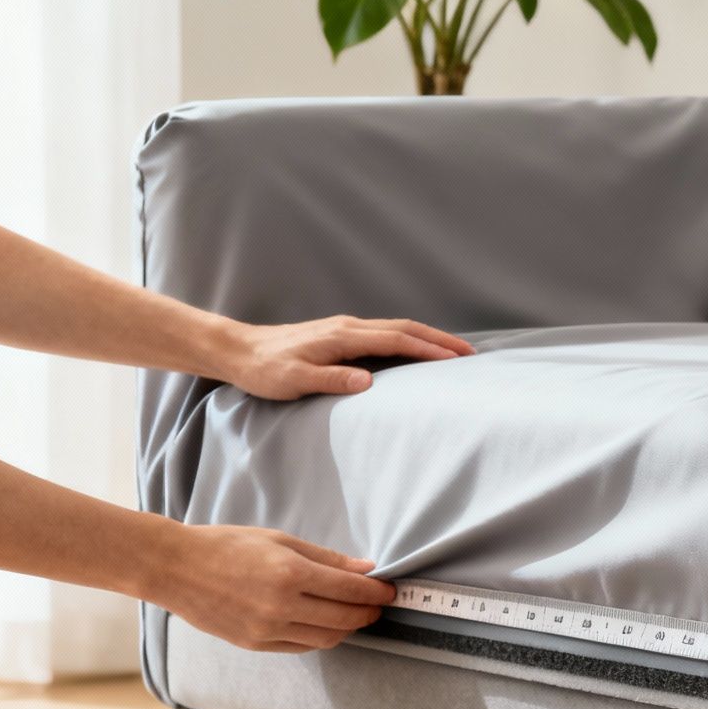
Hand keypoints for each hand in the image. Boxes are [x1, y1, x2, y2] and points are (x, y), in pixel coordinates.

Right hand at [144, 524, 396, 652]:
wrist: (175, 568)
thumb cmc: (227, 545)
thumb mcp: (280, 540)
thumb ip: (326, 558)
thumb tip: (365, 569)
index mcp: (290, 574)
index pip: (350, 590)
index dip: (376, 592)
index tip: (390, 590)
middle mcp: (281, 606)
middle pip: (344, 619)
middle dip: (368, 612)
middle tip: (379, 604)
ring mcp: (267, 630)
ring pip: (327, 638)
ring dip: (348, 628)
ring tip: (355, 614)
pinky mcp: (255, 644)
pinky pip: (302, 647)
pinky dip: (321, 637)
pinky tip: (326, 624)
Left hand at [219, 316, 474, 399]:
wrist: (238, 350)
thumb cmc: (265, 369)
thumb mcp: (294, 380)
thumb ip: (332, 380)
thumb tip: (368, 382)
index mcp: (342, 336)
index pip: (396, 340)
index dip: (428, 349)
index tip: (456, 358)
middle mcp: (348, 327)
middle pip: (404, 328)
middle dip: (438, 339)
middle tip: (469, 353)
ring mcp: (345, 328)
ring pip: (396, 328)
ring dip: (426, 338)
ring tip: (452, 352)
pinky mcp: (340, 334)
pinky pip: (384, 334)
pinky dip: (408, 340)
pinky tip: (415, 350)